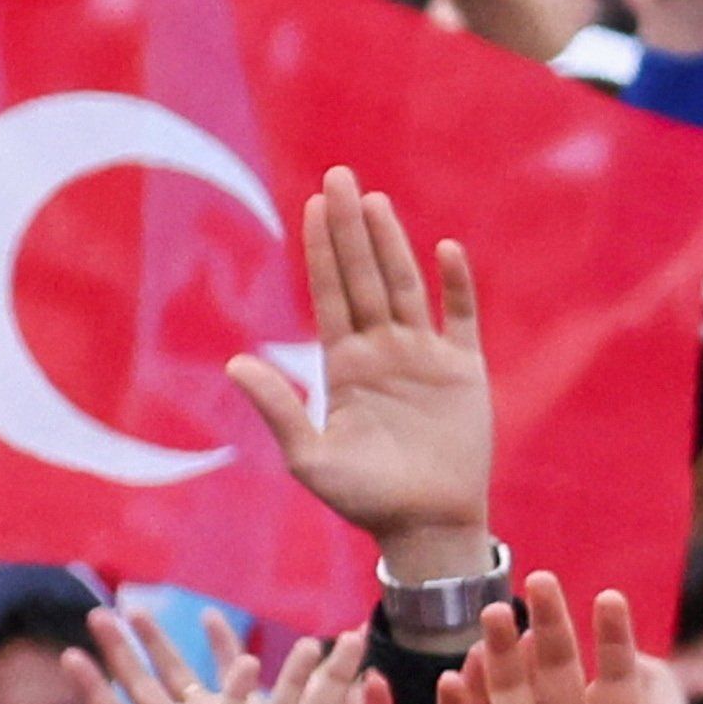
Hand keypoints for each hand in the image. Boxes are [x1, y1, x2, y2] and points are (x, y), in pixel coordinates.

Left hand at [229, 171, 491, 570]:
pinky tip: (446, 250)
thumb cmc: (366, 500)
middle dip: (351, 228)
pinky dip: (457, 286)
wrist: (429, 527)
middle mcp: (383, 352)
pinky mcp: (466, 374)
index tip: (314, 204)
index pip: (331, 294)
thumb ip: (277, 410)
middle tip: (340, 176)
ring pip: (406, 287)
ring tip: (376, 201)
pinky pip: (462, 319)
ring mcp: (425, 359)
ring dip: (392, 245)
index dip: (322, 250)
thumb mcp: (310, 459)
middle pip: (365, 277)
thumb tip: (237, 363)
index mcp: (346, 365)